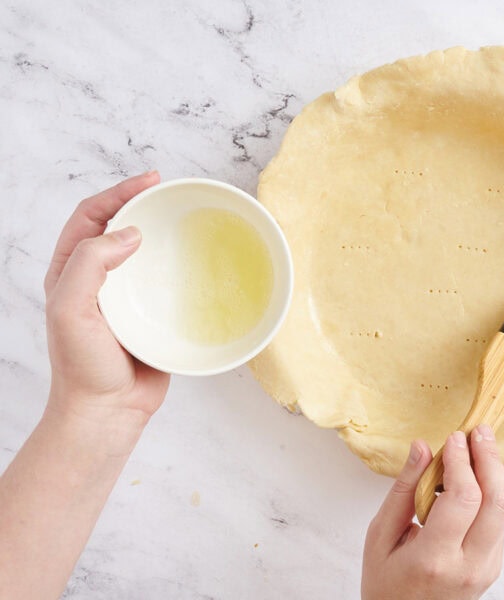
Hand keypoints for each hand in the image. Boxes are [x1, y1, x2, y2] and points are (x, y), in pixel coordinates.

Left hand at [44, 171, 169, 443]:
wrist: (108, 411)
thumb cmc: (83, 366)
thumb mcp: (71, 309)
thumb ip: (91, 264)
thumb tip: (131, 234)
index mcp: (71, 271)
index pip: (92, 217)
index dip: (119, 192)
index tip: (151, 180)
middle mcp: (99, 279)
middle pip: (119, 226)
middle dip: (142, 202)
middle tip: (171, 191)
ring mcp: (127, 296)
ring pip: (146, 252)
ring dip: (163, 231)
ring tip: (186, 219)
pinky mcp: (151, 314)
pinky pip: (167, 281)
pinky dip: (182, 266)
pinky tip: (199, 263)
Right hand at [362, 425, 503, 599]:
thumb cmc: (386, 583)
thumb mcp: (380, 535)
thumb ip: (403, 489)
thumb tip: (421, 447)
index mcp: (434, 558)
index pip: (463, 499)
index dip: (462, 462)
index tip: (455, 437)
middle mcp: (468, 566)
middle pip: (498, 502)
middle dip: (491, 459)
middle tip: (479, 431)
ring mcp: (486, 569)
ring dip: (496, 473)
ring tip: (480, 446)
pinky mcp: (493, 566)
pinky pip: (500, 521)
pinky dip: (491, 492)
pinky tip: (476, 475)